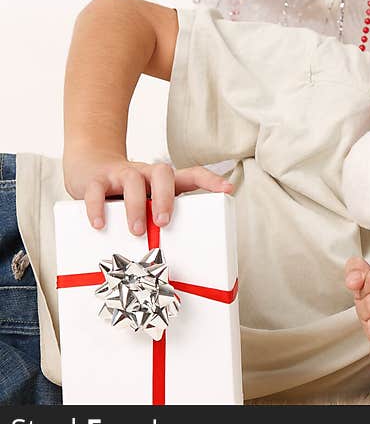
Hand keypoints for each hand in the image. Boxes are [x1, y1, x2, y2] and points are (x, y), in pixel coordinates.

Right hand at [63, 149, 233, 234]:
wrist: (89, 167)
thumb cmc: (127, 192)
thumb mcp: (148, 201)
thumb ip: (161, 220)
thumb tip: (181, 256)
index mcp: (163, 181)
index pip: (192, 174)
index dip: (211, 180)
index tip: (227, 189)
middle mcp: (145, 174)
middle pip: (163, 173)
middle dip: (166, 197)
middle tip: (164, 222)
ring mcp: (121, 174)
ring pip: (132, 181)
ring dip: (135, 207)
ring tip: (136, 230)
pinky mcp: (96, 180)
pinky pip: (97, 190)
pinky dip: (97, 208)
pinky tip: (99, 224)